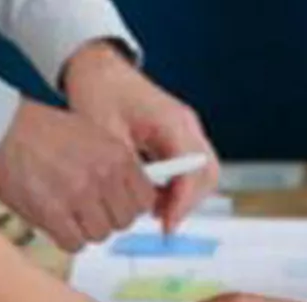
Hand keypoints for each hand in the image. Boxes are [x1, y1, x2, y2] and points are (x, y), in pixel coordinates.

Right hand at [0, 100, 156, 251]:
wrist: (3, 129)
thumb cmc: (45, 132)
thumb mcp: (93, 136)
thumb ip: (116, 166)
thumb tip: (132, 198)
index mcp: (117, 156)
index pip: (144, 201)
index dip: (129, 207)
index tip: (116, 206)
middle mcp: (103, 176)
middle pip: (123, 222)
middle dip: (107, 219)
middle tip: (88, 210)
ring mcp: (78, 195)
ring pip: (100, 235)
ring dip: (85, 230)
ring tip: (68, 213)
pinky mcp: (53, 212)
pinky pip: (74, 243)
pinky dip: (66, 238)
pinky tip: (55, 222)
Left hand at [63, 41, 219, 232]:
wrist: (99, 68)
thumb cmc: (99, 92)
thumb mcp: (105, 134)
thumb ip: (125, 168)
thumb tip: (136, 202)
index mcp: (172, 122)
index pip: (192, 170)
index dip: (182, 203)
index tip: (167, 227)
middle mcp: (187, 125)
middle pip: (207, 174)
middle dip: (188, 203)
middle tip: (162, 224)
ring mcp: (186, 130)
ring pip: (203, 174)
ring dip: (184, 197)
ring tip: (155, 211)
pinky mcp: (180, 136)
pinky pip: (191, 168)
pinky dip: (178, 187)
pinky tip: (154, 196)